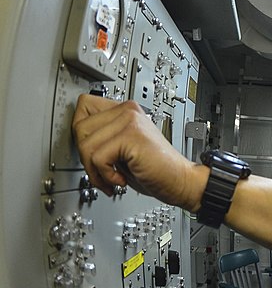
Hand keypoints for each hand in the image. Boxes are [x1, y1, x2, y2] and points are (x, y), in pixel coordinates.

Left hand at [71, 94, 203, 210]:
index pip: (83, 106)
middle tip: (103, 172)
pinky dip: (105, 176)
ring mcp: (130, 121)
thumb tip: (75, 139)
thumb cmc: (155, 169)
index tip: (90, 152)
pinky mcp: (132, 136)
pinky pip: (97, 158)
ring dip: (95, 171)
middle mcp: (128, 110)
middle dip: (85, 157)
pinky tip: (120, 179)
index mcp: (126, 110)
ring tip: (112, 178)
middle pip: (79, 128)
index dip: (81, 132)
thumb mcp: (123, 148)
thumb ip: (103, 137)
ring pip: (85, 145)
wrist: (181, 181)